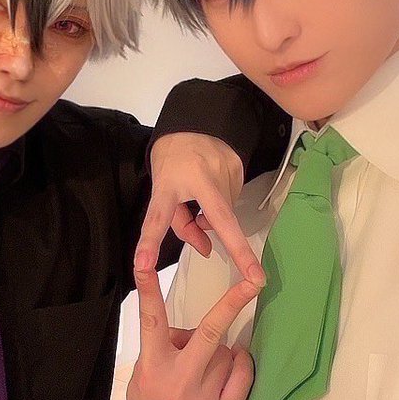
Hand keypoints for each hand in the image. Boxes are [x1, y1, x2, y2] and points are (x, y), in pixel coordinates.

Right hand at [126, 268, 257, 399]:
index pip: (151, 321)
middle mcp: (178, 382)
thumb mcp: (141, 380)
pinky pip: (244, 375)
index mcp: (152, 369)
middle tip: (254, 279)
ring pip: (227, 353)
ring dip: (222, 353)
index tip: (145, 262)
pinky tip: (231, 369)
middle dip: (233, 303)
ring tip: (205, 373)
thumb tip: (190, 332)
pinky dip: (241, 365)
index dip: (149, 289)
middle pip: (209, 333)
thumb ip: (162, 352)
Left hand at [134, 133, 265, 284]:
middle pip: (220, 219)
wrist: (192, 122)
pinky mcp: (238, 167)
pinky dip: (223, 201)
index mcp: (168, 184)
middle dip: (240, 250)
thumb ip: (180, 223)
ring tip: (201, 198)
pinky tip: (214, 186)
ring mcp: (223, 170)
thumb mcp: (164, 188)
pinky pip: (232, 197)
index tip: (144, 265)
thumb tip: (207, 249)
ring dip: (216, 216)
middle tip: (254, 277)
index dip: (150, 242)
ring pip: (225, 211)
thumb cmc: (172, 160)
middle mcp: (200, 177)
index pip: (158, 217)